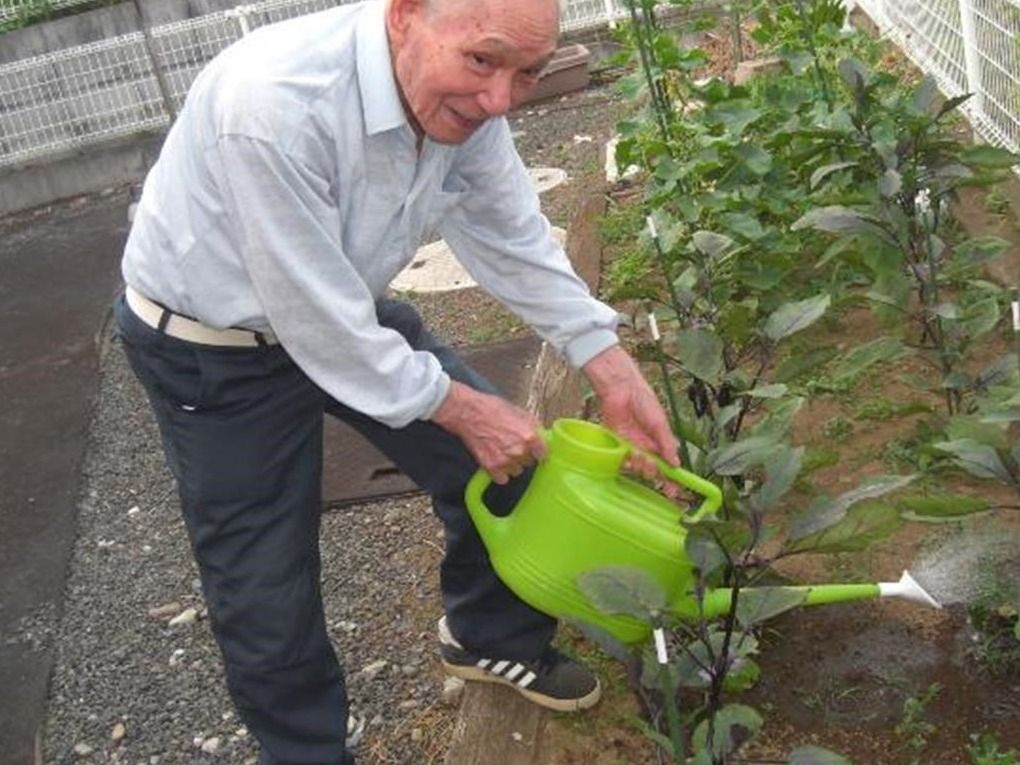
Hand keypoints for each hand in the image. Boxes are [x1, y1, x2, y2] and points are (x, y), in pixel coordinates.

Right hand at [431, 381, 546, 483]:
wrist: (468, 413)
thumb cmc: (491, 409)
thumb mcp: (519, 412)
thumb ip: (533, 427)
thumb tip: (542, 435)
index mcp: (530, 437)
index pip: (544, 455)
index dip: (539, 452)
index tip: (537, 452)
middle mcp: (519, 451)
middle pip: (529, 463)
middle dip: (524, 455)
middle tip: (512, 444)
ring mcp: (505, 461)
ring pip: (517, 471)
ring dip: (512, 464)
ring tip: (502, 450)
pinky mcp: (491, 467)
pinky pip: (502, 478)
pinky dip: (499, 472)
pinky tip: (495, 459)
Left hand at [582, 344, 679, 487]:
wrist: (622, 390)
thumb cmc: (644, 401)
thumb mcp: (660, 423)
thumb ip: (667, 444)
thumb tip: (676, 464)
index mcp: (659, 442)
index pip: (668, 466)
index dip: (671, 480)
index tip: (674, 492)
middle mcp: (646, 447)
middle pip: (652, 470)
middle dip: (654, 472)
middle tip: (653, 465)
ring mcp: (630, 446)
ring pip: (637, 467)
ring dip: (640, 465)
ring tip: (640, 455)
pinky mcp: (616, 444)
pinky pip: (621, 460)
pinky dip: (626, 460)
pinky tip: (628, 452)